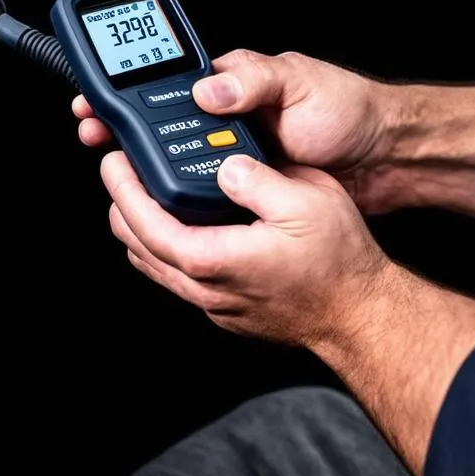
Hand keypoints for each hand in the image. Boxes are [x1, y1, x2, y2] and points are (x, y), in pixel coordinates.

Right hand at [74, 50, 387, 199]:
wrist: (385, 159)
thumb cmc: (350, 109)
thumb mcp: (301, 83)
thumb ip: (253, 82)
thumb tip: (206, 88)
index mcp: (237, 80)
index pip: (171, 79)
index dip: (132, 87)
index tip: (100, 98)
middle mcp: (230, 113)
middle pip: (165, 119)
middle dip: (125, 125)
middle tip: (97, 134)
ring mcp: (237, 149)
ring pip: (181, 155)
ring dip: (150, 161)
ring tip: (120, 168)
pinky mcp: (249, 182)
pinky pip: (207, 186)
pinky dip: (184, 192)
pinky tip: (166, 198)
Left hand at [99, 149, 388, 346]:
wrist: (360, 312)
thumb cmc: (338, 263)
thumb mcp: (305, 201)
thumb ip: (256, 179)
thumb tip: (225, 166)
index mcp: (214, 258)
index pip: (143, 223)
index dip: (122, 189)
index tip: (114, 163)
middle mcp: (205, 287)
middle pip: (137, 247)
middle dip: (122, 206)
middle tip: (123, 172)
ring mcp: (214, 303)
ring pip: (154, 266)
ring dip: (140, 229)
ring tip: (145, 193)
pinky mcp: (226, 309)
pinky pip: (179, 277)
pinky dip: (165, 247)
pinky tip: (181, 225)